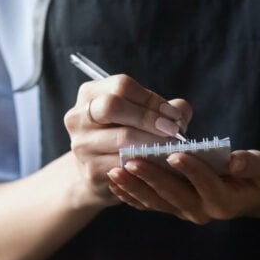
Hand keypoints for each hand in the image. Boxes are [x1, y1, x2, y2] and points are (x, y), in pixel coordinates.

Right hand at [64, 74, 191, 202]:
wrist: (98, 173)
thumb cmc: (124, 135)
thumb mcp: (139, 114)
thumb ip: (163, 108)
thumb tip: (180, 113)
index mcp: (90, 93)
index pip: (122, 86)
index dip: (151, 99)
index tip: (173, 114)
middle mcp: (78, 116)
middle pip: (113, 106)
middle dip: (149, 117)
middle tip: (173, 130)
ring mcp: (81, 144)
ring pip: (122, 138)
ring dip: (153, 142)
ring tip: (172, 146)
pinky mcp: (90, 170)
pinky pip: (125, 163)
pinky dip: (147, 163)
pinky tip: (160, 163)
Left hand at [106, 150, 259, 223]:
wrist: (249, 195)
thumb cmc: (256, 177)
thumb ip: (250, 165)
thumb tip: (235, 160)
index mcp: (224, 201)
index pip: (206, 185)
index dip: (191, 170)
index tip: (174, 154)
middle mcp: (202, 211)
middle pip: (173, 195)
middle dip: (151, 178)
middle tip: (131, 161)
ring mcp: (184, 211)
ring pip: (156, 201)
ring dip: (134, 187)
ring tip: (115, 171)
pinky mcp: (173, 208)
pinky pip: (149, 204)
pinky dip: (130, 195)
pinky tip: (115, 182)